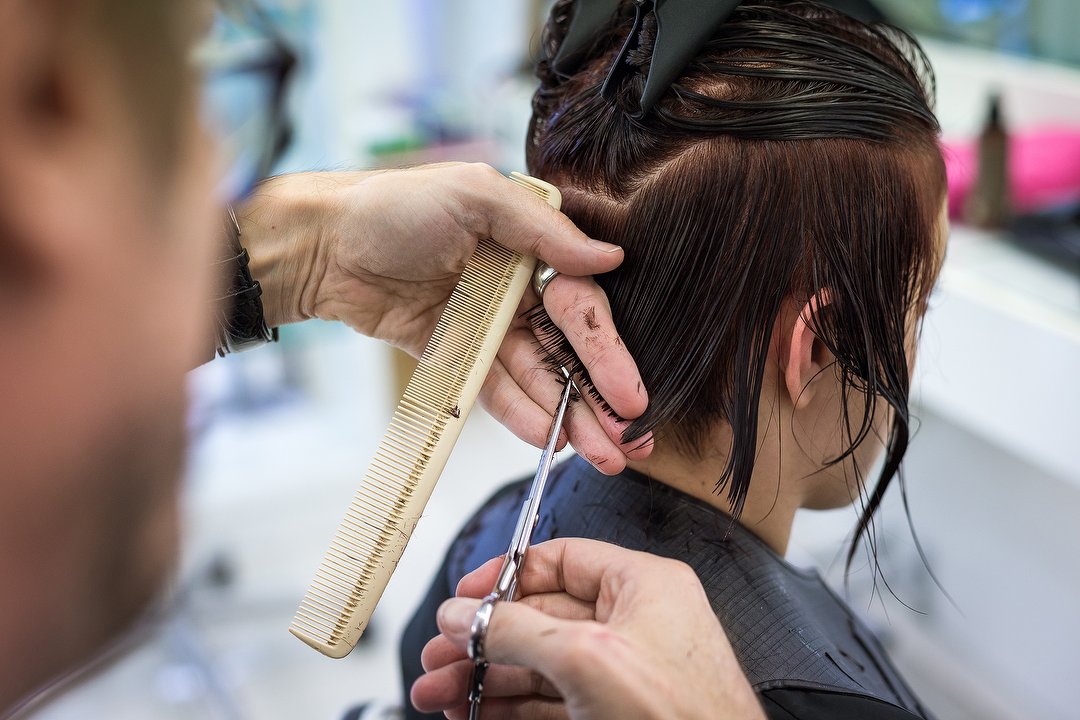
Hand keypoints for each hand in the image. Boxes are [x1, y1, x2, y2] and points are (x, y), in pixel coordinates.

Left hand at [238, 165, 650, 470]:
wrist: (324, 245)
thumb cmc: (396, 205)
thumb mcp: (475, 196)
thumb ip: (544, 231)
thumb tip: (610, 258)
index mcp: (531, 247)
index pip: (581, 308)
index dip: (609, 352)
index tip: (632, 394)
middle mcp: (517, 289)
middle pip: (568, 352)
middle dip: (600, 397)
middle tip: (630, 441)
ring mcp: (487, 325)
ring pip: (537, 378)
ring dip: (568, 417)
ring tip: (601, 456)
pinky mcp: (454, 354)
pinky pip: (492, 389)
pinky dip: (519, 414)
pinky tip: (547, 440)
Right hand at [412, 538, 766, 719]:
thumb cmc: (684, 718)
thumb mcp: (586, 658)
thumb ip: (517, 629)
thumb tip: (465, 613)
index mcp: (643, 586)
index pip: (562, 560)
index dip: (506, 577)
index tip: (464, 598)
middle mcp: (634, 624)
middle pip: (539, 616)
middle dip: (482, 639)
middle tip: (439, 656)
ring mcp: (624, 673)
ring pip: (538, 664)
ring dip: (486, 677)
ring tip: (440, 693)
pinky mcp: (614, 713)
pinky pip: (550, 700)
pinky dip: (509, 705)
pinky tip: (474, 712)